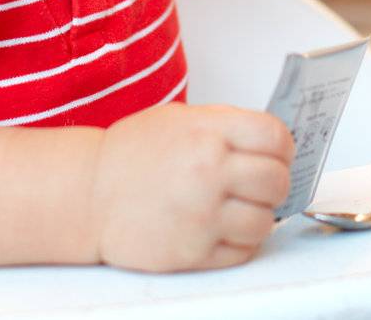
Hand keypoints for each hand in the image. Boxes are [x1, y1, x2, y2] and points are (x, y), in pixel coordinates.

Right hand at [90, 103, 294, 271]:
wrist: (86, 194)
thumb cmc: (132, 155)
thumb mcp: (180, 118)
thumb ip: (226, 126)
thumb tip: (271, 142)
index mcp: (207, 133)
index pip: (276, 137)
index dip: (283, 148)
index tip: (277, 155)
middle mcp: (209, 172)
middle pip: (277, 181)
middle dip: (275, 184)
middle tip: (260, 185)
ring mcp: (202, 215)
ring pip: (265, 222)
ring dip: (258, 217)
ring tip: (239, 209)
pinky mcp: (193, 252)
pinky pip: (242, 252)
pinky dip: (240, 242)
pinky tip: (222, 228)